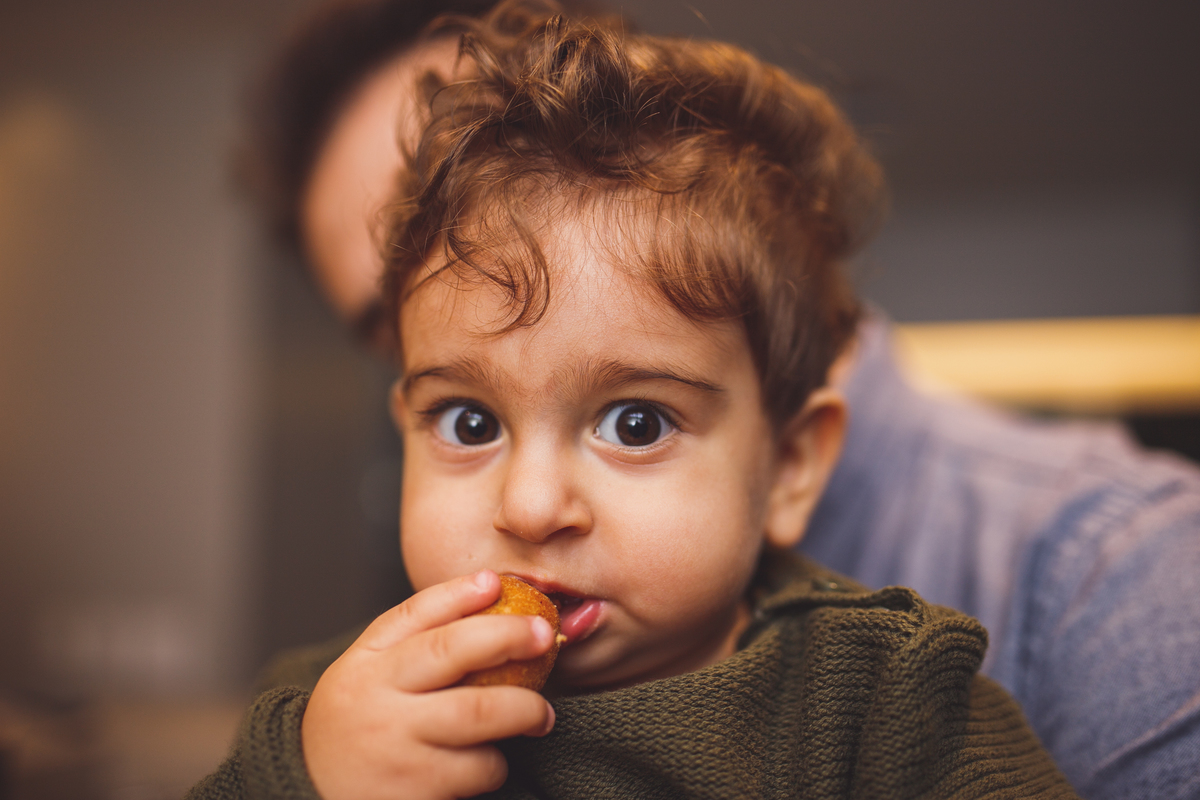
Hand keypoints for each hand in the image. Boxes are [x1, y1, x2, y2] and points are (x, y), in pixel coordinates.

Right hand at [301, 570, 556, 799]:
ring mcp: (395, 748)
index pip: (413, 614)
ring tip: (539, 715)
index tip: (497, 582)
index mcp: (366, 664)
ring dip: (522, 710)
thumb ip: (418, 636)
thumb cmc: (362, 728)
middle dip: (508, 636)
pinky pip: (477, 767)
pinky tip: (490, 761)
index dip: (460, 593)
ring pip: (477, 713)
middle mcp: (376, 700)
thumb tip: (490, 587)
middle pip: (452, 651)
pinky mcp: (414, 791)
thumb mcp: (371, 676)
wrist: (315, 797)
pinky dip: (496, 763)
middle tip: (545, 637)